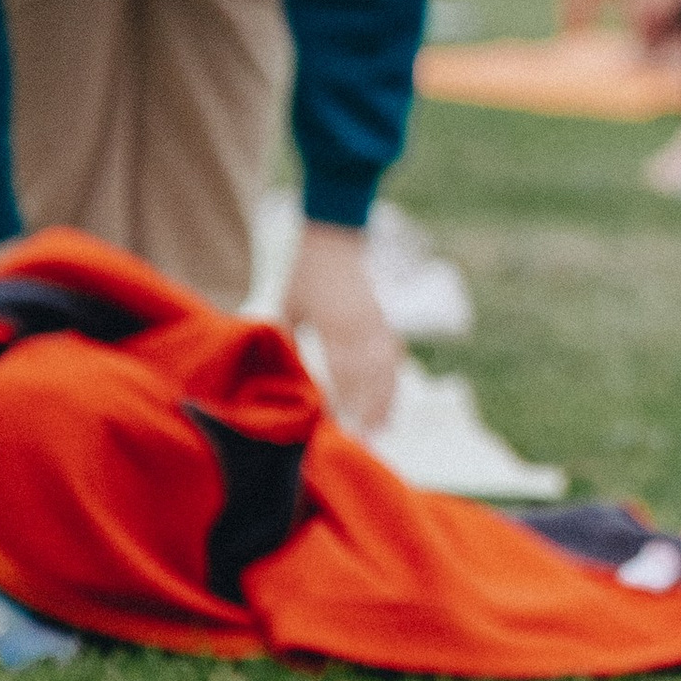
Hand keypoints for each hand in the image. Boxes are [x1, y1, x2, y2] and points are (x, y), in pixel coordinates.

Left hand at [286, 221, 400, 436]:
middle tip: (363, 441)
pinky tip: (391, 401)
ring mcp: (376, 325)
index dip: (343, 402)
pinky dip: (393, 382)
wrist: (334, 240)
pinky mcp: (384, 322)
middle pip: (370, 377)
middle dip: (367, 410)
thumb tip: (286, 375)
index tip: (338, 428)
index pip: (342, 372)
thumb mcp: (289, 306)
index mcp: (334, 324)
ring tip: (382, 429)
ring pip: (387, 371)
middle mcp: (361, 327)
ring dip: (385, 401)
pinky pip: (394, 359)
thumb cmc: (305, 274)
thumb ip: (289, 340)